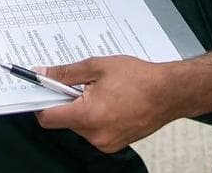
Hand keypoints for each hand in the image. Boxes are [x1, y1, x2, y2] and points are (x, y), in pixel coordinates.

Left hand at [32, 56, 182, 154]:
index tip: (41, 90)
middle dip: (66, 101)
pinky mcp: (114, 143)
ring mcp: (106, 142)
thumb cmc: (140, 78)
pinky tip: (110, 101)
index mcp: (88, 115)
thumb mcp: (97, 67)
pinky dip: (95, 117)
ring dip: (82, 109)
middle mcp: (95, 135)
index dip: (40, 102)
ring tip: (100, 92)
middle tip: (80, 84)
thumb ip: (66, 72)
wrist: (170, 92)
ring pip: (79, 126)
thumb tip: (43, 73)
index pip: (48, 117)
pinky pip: (94, 131)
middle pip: (64, 121)